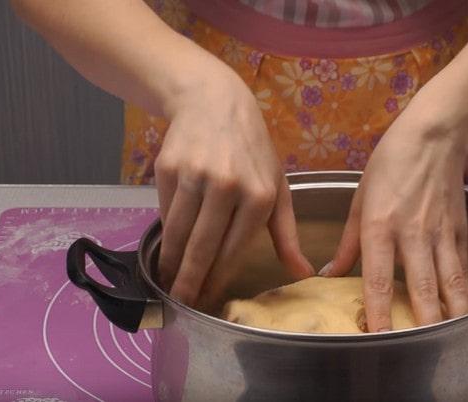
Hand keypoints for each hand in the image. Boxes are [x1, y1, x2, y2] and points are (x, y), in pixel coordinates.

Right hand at [155, 71, 313, 310]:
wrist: (215, 103)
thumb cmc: (252, 151)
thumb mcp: (278, 187)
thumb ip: (287, 234)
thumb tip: (302, 272)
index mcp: (260, 196)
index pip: (234, 249)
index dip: (218, 278)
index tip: (208, 298)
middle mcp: (228, 187)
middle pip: (203, 247)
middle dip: (190, 280)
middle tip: (182, 301)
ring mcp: (196, 176)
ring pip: (179, 233)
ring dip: (171, 262)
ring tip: (167, 281)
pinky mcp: (169, 168)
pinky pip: (165, 212)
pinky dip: (165, 232)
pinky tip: (165, 246)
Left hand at [325, 88, 467, 331]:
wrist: (435, 137)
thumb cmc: (391, 162)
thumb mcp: (360, 198)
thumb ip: (349, 242)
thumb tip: (332, 274)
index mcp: (380, 225)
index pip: (378, 279)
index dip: (379, 312)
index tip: (377, 337)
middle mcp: (412, 233)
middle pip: (422, 287)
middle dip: (424, 323)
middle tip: (422, 351)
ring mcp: (440, 233)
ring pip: (451, 282)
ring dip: (452, 315)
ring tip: (454, 340)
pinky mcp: (459, 230)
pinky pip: (462, 268)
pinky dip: (464, 292)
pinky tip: (463, 311)